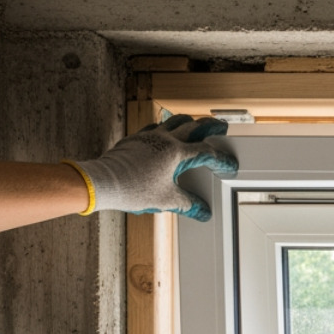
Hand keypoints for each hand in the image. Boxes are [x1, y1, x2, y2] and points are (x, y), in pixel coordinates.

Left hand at [67, 114, 238, 219]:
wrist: (104, 182)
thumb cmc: (133, 189)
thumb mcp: (167, 200)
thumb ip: (188, 204)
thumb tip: (202, 211)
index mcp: (176, 153)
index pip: (206, 153)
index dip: (221, 159)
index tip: (229, 164)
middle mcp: (164, 140)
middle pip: (193, 127)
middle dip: (210, 126)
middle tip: (221, 126)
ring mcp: (148, 137)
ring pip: (173, 121)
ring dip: (188, 121)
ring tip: (196, 123)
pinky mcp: (135, 139)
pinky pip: (155, 127)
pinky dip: (165, 127)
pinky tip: (165, 132)